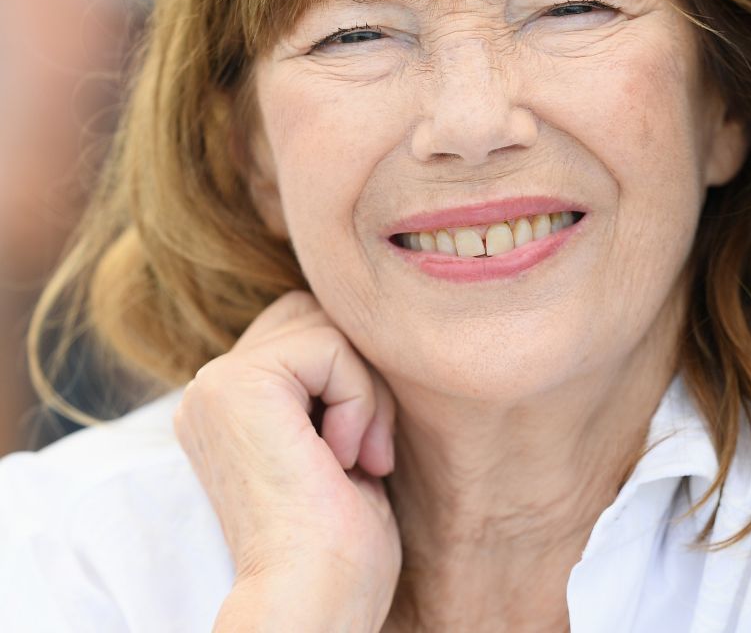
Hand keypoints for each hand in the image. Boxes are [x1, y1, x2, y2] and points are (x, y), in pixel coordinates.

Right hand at [173, 290, 401, 631]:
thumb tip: (377, 327)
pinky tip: (342, 458)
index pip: (310, 331)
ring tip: (356, 459)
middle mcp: (210, 391)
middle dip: (363, 376)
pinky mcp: (236, 385)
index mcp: (229, 406)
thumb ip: (334, 387)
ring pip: (328, 327)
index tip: (364, 455)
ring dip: (366, 394)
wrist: (314, 597)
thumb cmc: (341, 542)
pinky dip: (359, 399)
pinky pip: (330, 345)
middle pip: (317, 315)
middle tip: (368, 454)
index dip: (357, 380)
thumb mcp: (340, 445)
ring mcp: (215, 385)